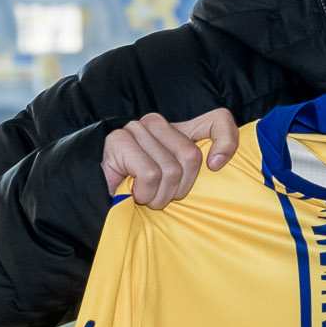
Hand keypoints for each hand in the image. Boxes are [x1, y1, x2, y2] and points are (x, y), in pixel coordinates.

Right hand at [102, 109, 239, 208]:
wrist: (98, 207)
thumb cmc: (142, 198)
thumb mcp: (179, 187)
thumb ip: (199, 172)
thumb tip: (218, 163)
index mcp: (177, 130)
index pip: (218, 119)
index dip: (227, 142)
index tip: (217, 167)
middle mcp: (157, 123)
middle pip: (192, 156)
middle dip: (179, 189)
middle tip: (161, 196)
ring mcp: (136, 129)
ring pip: (171, 169)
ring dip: (158, 195)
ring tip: (144, 196)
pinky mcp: (118, 140)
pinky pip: (150, 174)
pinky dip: (144, 193)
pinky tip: (131, 193)